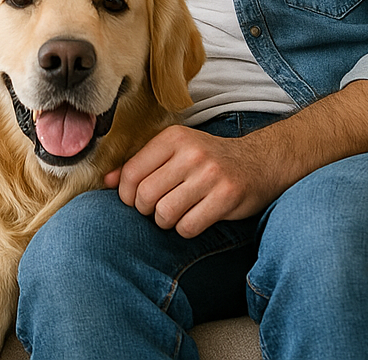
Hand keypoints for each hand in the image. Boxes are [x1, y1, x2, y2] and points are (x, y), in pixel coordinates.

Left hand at [104, 125, 283, 237]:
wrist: (260, 162)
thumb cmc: (208, 160)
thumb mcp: (175, 152)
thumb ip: (141, 164)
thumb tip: (108, 182)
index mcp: (173, 138)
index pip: (132, 173)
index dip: (127, 195)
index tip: (136, 200)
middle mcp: (191, 153)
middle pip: (145, 196)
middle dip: (146, 210)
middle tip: (157, 209)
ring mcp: (210, 175)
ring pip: (164, 213)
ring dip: (166, 222)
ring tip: (176, 214)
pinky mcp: (226, 197)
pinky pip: (188, 227)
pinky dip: (185, 230)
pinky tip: (194, 219)